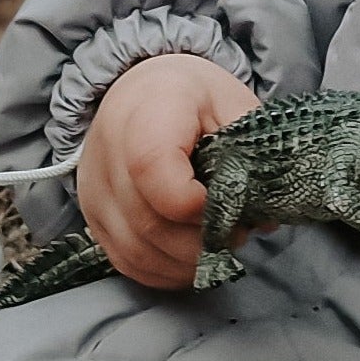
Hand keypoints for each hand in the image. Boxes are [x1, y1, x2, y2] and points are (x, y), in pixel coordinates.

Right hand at [75, 52, 259, 290]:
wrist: (139, 91)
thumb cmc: (188, 96)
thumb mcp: (229, 101)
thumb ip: (250, 152)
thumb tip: (264, 215)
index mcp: (143, 116)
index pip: (153, 171)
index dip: (198, 202)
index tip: (232, 202)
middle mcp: (107, 158)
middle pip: (150, 223)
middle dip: (204, 239)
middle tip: (239, 231)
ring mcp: (94, 194)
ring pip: (138, 251)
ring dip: (187, 261)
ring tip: (219, 241)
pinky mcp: (95, 221)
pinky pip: (128, 262)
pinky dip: (165, 269)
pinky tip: (193, 255)